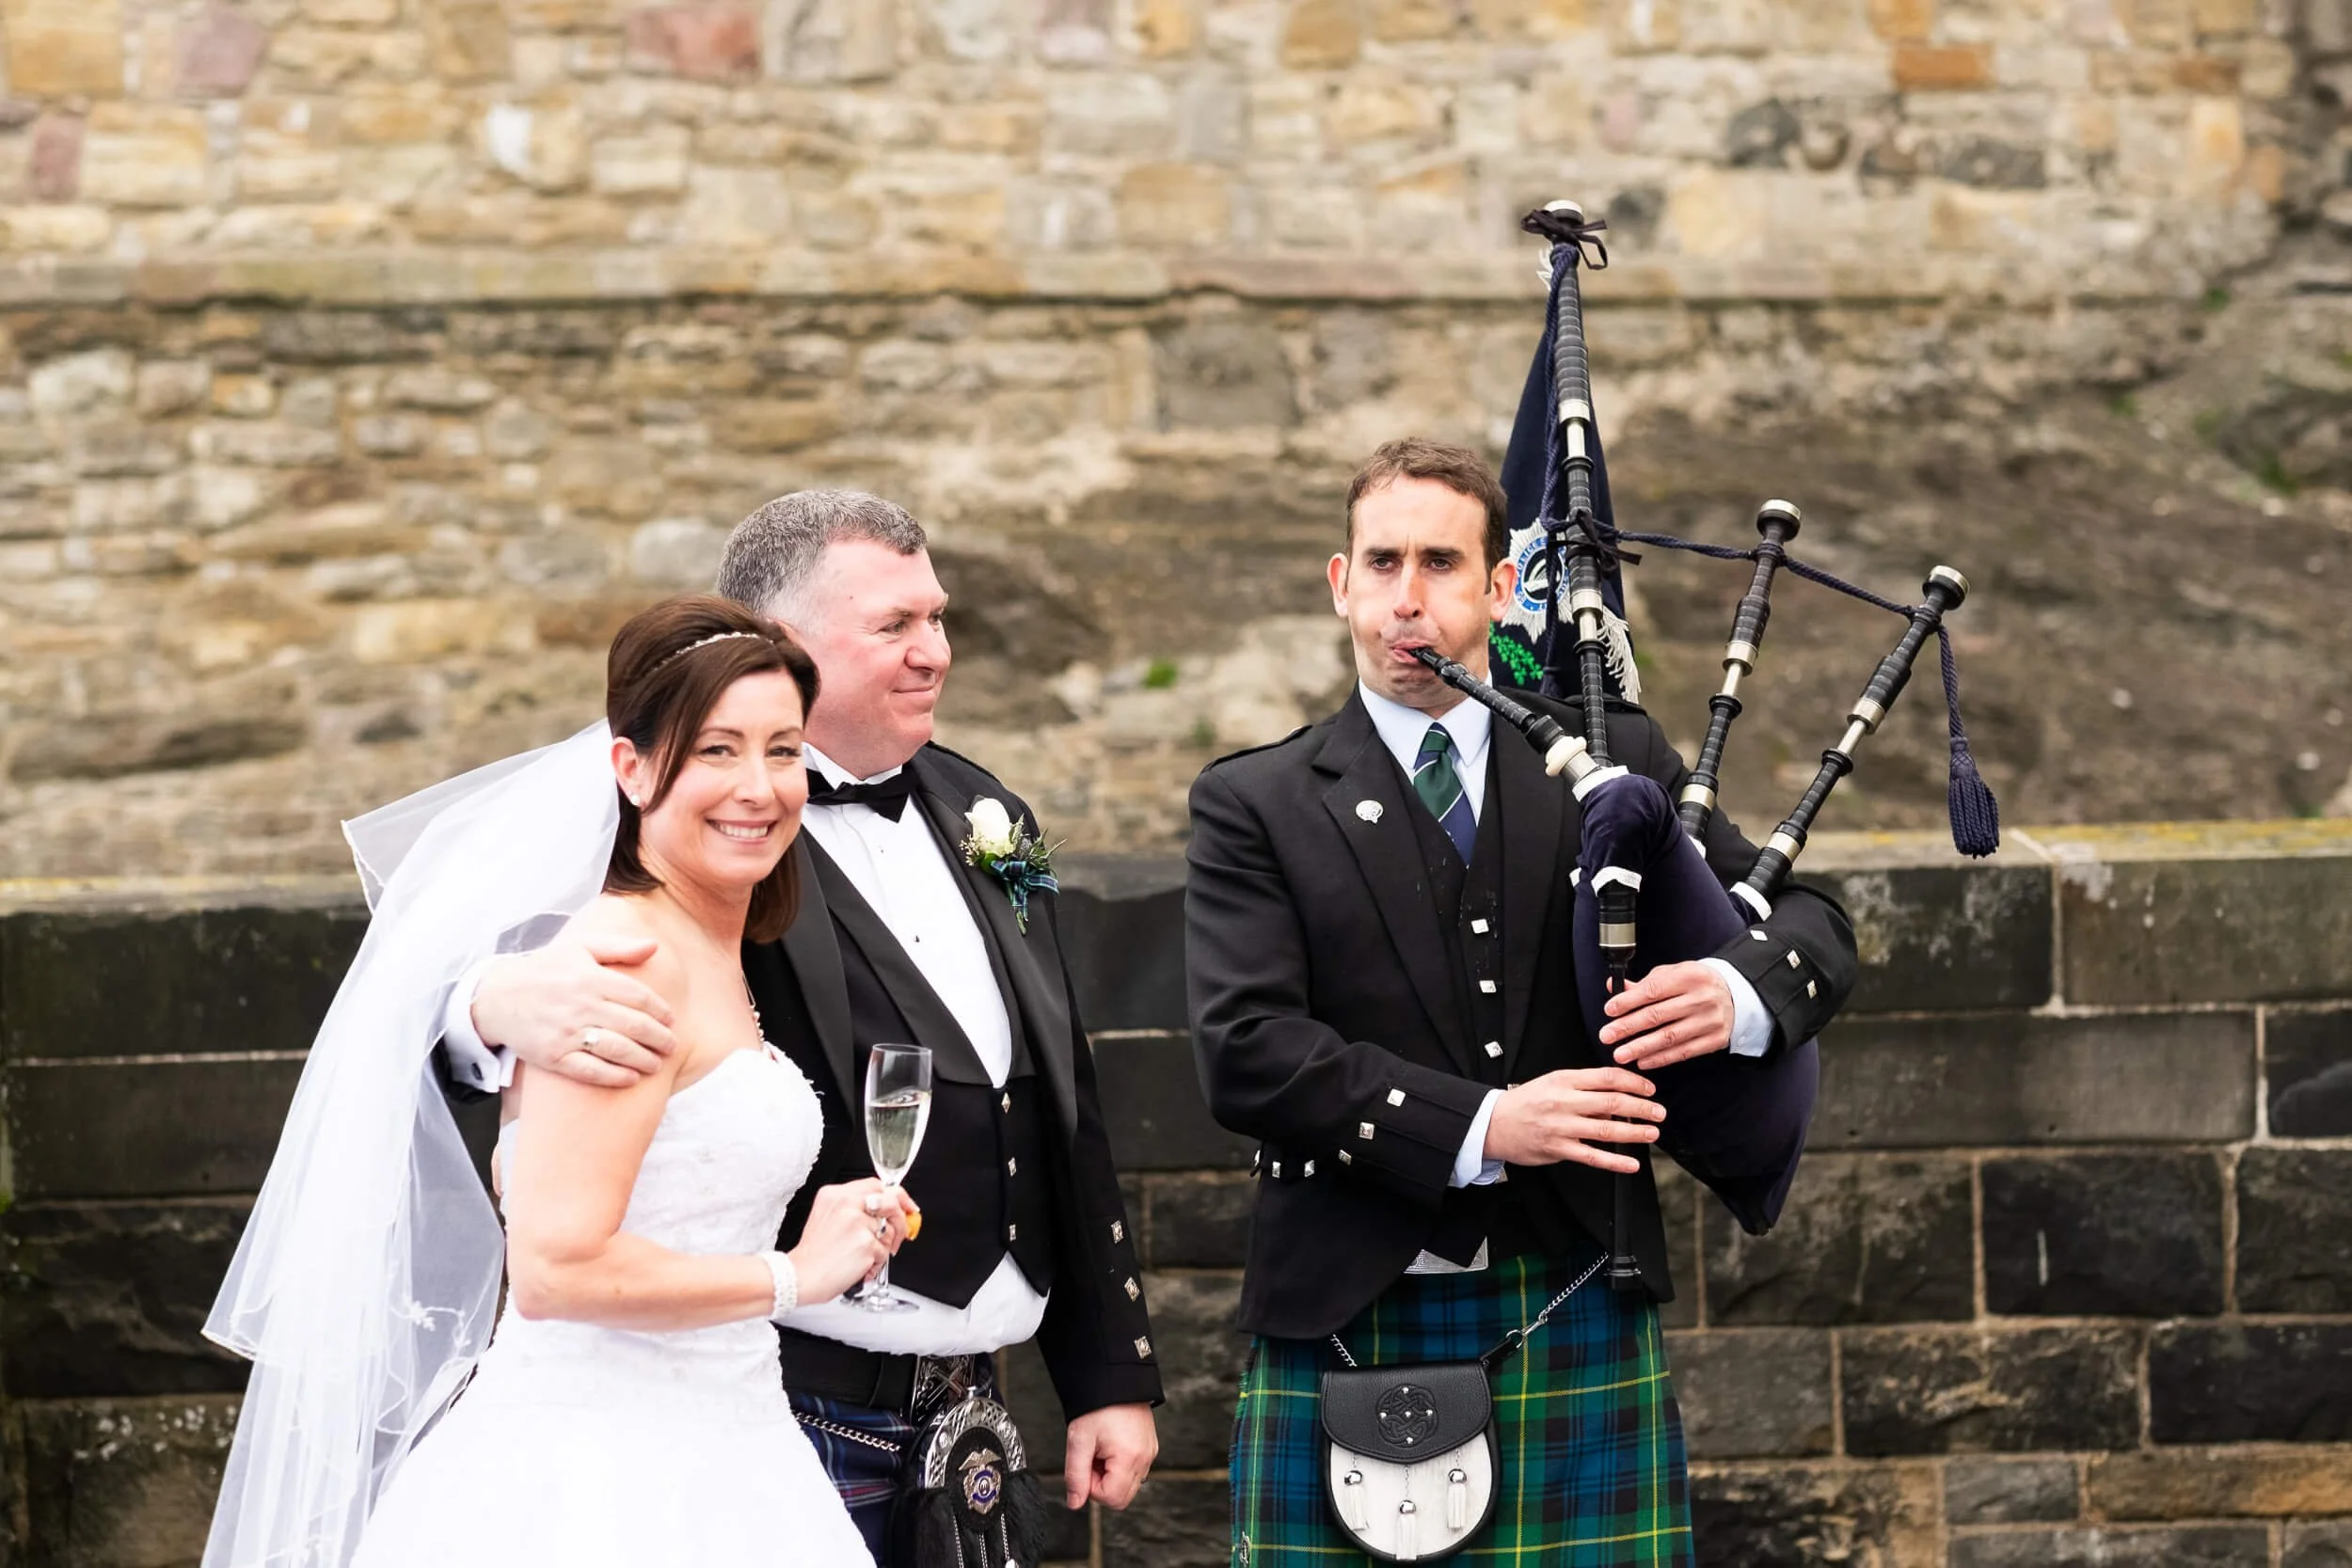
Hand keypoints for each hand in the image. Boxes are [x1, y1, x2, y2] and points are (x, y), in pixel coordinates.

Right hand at [472, 936, 677, 1087]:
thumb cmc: (544, 970)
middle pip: (634, 1025)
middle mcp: (581, 1005)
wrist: (497, 997)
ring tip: (657, 1064)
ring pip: (617, 1049)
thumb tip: (655, 946)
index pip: (639, 997)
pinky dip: (615, 1076)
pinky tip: (631, 1078)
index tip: (671, 1020)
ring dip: (644, 1059)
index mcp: (591, 977)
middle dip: (660, 1038)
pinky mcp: (553, 1057)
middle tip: (672, 1046)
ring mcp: (566, 1033)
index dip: (661, 1011)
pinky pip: (591, 1070)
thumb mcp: (579, 948)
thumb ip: (618, 948)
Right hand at [787, 1179, 916, 1304]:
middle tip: (897, 1235)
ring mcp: (858, 1222)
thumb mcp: (826, 1216)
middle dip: (900, 1220)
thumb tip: (887, 1209)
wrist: (799, 1277)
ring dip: (883, 1248)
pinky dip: (876, 1264)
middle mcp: (847, 1203)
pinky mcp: (866, 1243)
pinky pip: (884, 1252)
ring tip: (863, 1257)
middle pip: (891, 1201)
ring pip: (889, 1231)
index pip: (876, 1185)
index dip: (896, 1197)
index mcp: (836, 1194)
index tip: (905, 1207)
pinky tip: (859, 1268)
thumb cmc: (813, 1254)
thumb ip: (854, 1207)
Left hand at [1064, 1404, 1156, 1509]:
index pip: (1111, 1499)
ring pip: (1128, 1486)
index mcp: (1129, 1457)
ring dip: (1110, 1476)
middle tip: (1091, 1460)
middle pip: (1122, 1498)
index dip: (1092, 1488)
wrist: (1115, 1378)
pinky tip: (1109, 1447)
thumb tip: (1075, 1503)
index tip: (1085, 1466)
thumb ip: (1075, 1476)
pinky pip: (1134, 1471)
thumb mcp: (1079, 1441)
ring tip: (1100, 1451)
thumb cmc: (1097, 1405)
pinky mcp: (1150, 1448)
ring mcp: (1150, 1453)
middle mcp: (1145, 1458)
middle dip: (1101, 1485)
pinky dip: (1119, 1467)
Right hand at [1481, 1067, 1662, 1173]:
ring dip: (1634, 1132)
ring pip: (1605, 1129)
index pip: (1607, 1077)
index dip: (1633, 1082)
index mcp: (1564, 1079)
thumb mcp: (1553, 1082)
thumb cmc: (1527, 1101)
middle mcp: (1564, 1101)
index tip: (1650, 1089)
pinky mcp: (1557, 1149)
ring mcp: (1561, 1127)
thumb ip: (1584, 1087)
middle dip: (1642, 1107)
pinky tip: (1632, 1164)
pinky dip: (1615, 1161)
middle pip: (1612, 1101)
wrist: (1493, 1123)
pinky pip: (1592, 1156)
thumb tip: (1617, 1099)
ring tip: (1653, 1133)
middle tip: (1660, 1112)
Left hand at [1601, 962, 1734, 1070]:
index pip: (1652, 991)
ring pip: (1669, 1037)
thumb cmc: (1696, 983)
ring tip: (1620, 1054)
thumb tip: (1614, 987)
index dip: (1628, 1002)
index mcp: (1689, 976)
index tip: (1609, 1011)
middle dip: (1628, 1027)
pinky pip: (1684, 1052)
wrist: (1734, 995)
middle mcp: (1701, 998)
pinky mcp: (1715, 1039)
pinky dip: (1661, 1058)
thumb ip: (1644, 983)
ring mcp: (1710, 1020)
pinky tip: (1643, 1061)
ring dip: (1641, 1047)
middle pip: (1658, 1015)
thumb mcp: (1672, 974)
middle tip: (1607, 1036)